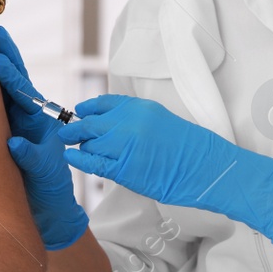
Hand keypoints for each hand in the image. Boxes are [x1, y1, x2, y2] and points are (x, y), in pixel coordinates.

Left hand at [0, 27, 88, 249]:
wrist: (48, 216)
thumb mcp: (2, 157)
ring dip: (14, 87)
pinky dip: (25, 150)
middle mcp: (32, 124)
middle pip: (21, 87)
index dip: (3, 61)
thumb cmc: (21, 183)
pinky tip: (13, 143)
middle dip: (9, 60)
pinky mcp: (48, 168)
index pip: (11, 84)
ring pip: (28, 109)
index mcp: (21, 119)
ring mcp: (42, 142)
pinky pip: (36, 158)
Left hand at [55, 95, 272, 242]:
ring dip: (82, 147)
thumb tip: (111, 126)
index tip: (79, 112)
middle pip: (90, 122)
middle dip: (75, 128)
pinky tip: (71, 157)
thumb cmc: (189, 148)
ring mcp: (125, 145)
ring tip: (79, 151)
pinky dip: (78, 159)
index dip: (87, 108)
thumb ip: (135, 120)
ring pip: (89, 143)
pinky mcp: (123, 168)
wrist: (207, 167)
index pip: (104, 103)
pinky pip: (92, 161)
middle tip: (66, 132)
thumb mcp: (161, 121)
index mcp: (140, 107)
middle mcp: (129, 122)